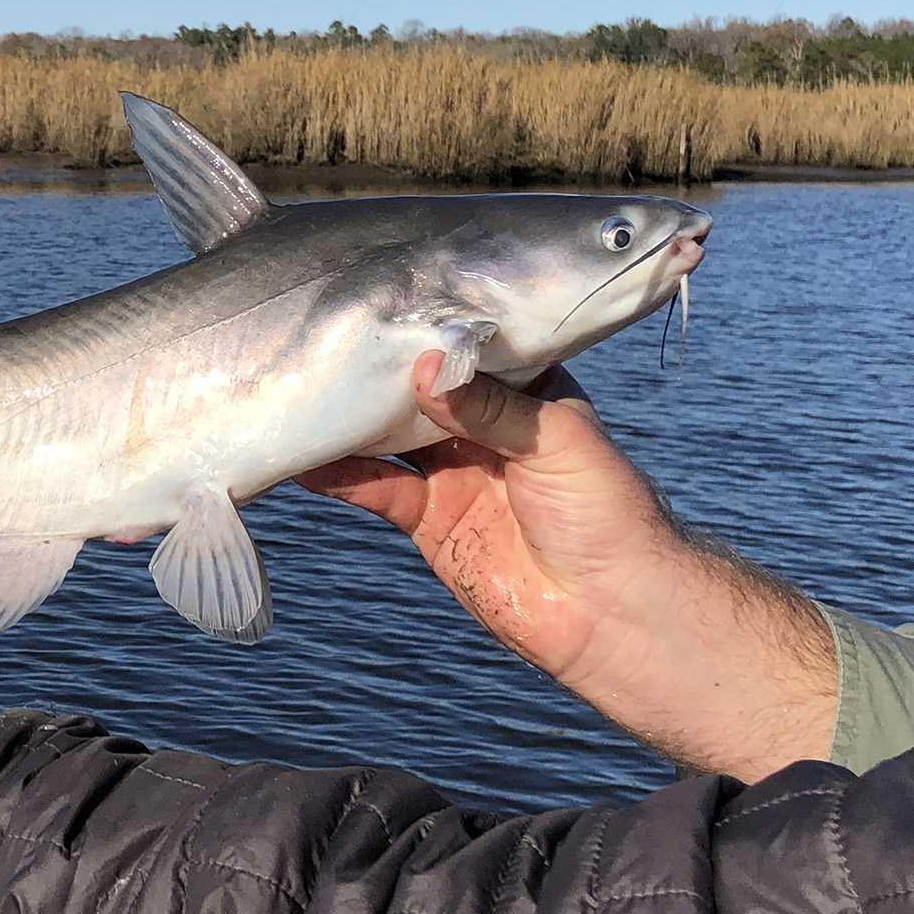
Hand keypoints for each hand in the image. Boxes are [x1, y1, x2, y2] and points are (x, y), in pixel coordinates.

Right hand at [295, 352, 836, 781]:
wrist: (615, 616)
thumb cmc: (608, 513)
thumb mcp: (555, 440)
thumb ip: (488, 406)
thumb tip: (423, 369)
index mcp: (524, 394)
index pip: (469, 347)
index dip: (430, 325)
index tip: (381, 297)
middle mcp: (482, 428)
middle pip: (418, 389)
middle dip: (376, 368)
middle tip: (323, 337)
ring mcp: (452, 473)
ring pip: (386, 434)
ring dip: (346, 416)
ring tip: (298, 387)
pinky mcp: (428, 520)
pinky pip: (375, 488)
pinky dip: (339, 473)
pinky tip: (305, 455)